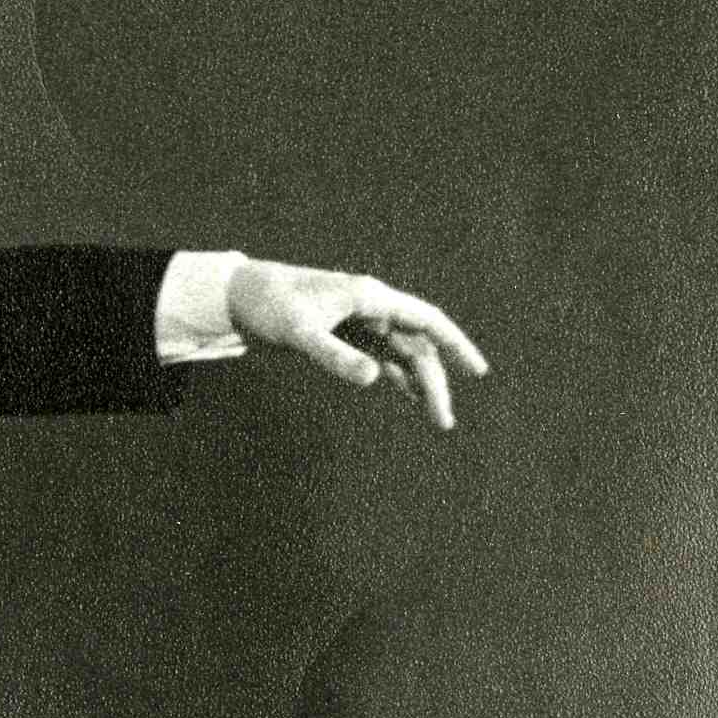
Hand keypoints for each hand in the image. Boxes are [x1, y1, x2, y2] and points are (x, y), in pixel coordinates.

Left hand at [225, 259, 490, 432]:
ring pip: (402, 354)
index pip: (427, 320)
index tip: (478, 371)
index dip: (456, 345)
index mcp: (371, 298)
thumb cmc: (269, 307)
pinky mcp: (345, 335)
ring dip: (420, 383)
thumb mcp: (299, 333)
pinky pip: (382, 356)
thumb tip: (374, 379)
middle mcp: (372, 308)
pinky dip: (397, 375)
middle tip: (444, 421)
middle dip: (435, 381)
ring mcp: (360, 322)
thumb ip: (334, 356)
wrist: (240, 295)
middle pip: (418, 346)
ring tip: (436, 418)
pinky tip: (411, 396)